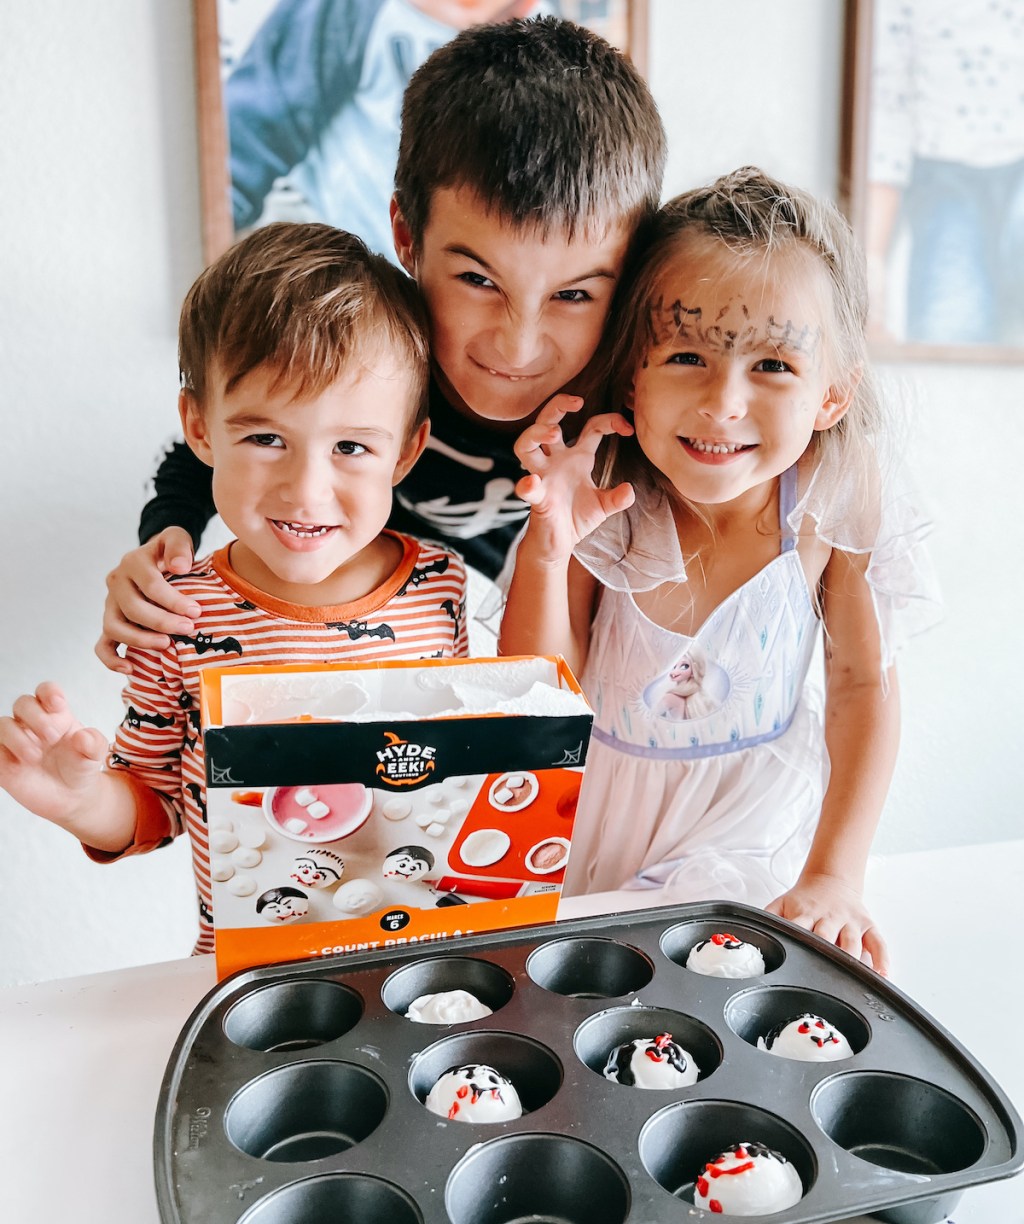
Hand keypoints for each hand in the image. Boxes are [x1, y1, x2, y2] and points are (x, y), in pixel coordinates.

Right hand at [0, 682, 108, 827]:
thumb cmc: (80, 767)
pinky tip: (18, 765)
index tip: (58, 704)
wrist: (70, 796)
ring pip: (4, 725)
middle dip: (36, 716)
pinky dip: (3, 754)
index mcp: (56, 714)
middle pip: (23, 703)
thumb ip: (93, 743)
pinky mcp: (3, 760)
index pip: (46, 692)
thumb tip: (83, 736)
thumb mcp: (94, 756)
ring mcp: (16, 740)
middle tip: (52, 737)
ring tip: (35, 756)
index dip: (49, 692)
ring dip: (18, 738)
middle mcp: (32, 723)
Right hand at [95, 528, 198, 672]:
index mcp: (133, 563)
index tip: (196, 611)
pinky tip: (130, 669)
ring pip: (114, 627)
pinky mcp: (111, 622)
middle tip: (188, 629)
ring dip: (140, 640)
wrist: (156, 559)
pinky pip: (102, 645)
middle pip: (132, 608)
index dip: (173, 600)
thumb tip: (179, 567)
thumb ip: (179, 546)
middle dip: (162, 621)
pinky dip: (111, 660)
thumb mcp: (176, 538)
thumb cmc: (170, 552)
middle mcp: (117, 583)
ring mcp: (111, 604)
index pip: (150, 585)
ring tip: (166, 645)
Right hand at [514, 395, 634, 562]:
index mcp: (577, 458)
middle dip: (558, 406)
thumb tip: (629, 491)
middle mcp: (556, 461)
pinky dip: (527, 484)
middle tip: (577, 402)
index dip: (609, 421)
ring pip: (526, 445)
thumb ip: (617, 498)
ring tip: (553, 433)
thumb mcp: (603, 506)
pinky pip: (527, 488)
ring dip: (536, 433)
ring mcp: (543, 476)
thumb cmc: (576, 518)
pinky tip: (532, 483)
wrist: (559, 544)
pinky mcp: (536, 498)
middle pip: (548, 421)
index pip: (591, 428)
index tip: (627, 428)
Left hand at [766, 872, 890, 975]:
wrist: (830, 879)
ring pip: (853, 942)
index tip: (797, 962)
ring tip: (854, 980)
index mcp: (805, 914)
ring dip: (853, 960)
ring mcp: (850, 921)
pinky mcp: (867, 923)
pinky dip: (882, 957)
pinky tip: (881, 973)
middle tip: (826, 979)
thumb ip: (766, 919)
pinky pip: (878, 941)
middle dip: (827, 956)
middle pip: (828, 939)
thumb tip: (750, 936)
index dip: (798, 946)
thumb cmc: (804, 899)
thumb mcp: (780, 905)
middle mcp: (829, 917)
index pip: (800, 931)